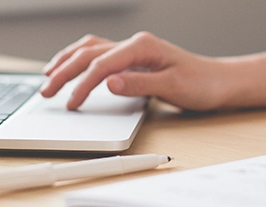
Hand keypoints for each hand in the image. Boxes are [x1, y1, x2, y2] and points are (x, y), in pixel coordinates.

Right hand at [39, 31, 265, 110]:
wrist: (219, 82)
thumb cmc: (201, 84)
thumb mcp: (173, 87)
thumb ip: (139, 84)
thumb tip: (109, 83)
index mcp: (142, 47)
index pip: (101, 65)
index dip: (82, 85)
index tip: (71, 104)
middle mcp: (134, 44)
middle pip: (88, 54)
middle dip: (63, 72)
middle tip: (46, 92)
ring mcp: (132, 50)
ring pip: (89, 49)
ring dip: (66, 61)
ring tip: (47, 77)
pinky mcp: (132, 59)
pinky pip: (98, 54)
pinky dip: (79, 60)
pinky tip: (70, 68)